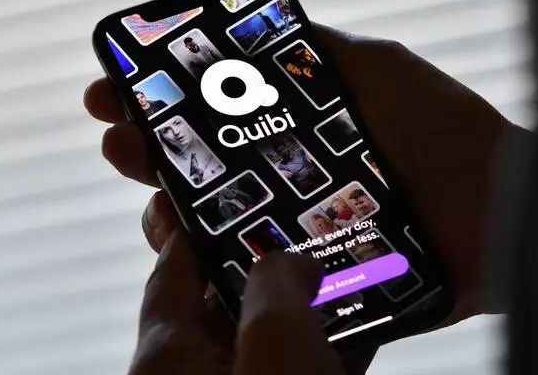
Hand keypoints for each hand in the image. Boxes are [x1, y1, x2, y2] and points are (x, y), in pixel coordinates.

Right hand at [84, 24, 511, 336]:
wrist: (502, 216)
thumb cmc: (448, 133)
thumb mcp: (380, 71)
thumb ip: (322, 52)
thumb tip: (253, 33)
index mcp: (301, 133)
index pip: (216, 118)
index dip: (164, 103)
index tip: (117, 91)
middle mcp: (293, 183)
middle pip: (202, 172)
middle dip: (150, 152)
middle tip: (117, 139)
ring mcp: (300, 235)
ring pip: (213, 230)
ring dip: (166, 212)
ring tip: (149, 197)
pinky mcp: (314, 285)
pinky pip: (249, 284)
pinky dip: (210, 273)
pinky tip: (184, 255)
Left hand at [130, 191, 375, 374]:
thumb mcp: (275, 343)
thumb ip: (277, 286)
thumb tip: (292, 261)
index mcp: (169, 352)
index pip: (172, 266)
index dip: (196, 221)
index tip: (226, 181)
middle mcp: (195, 373)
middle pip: (227, 299)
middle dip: (268, 258)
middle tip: (307, 215)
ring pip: (272, 336)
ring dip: (309, 303)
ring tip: (348, 259)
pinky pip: (301, 366)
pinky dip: (331, 343)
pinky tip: (368, 317)